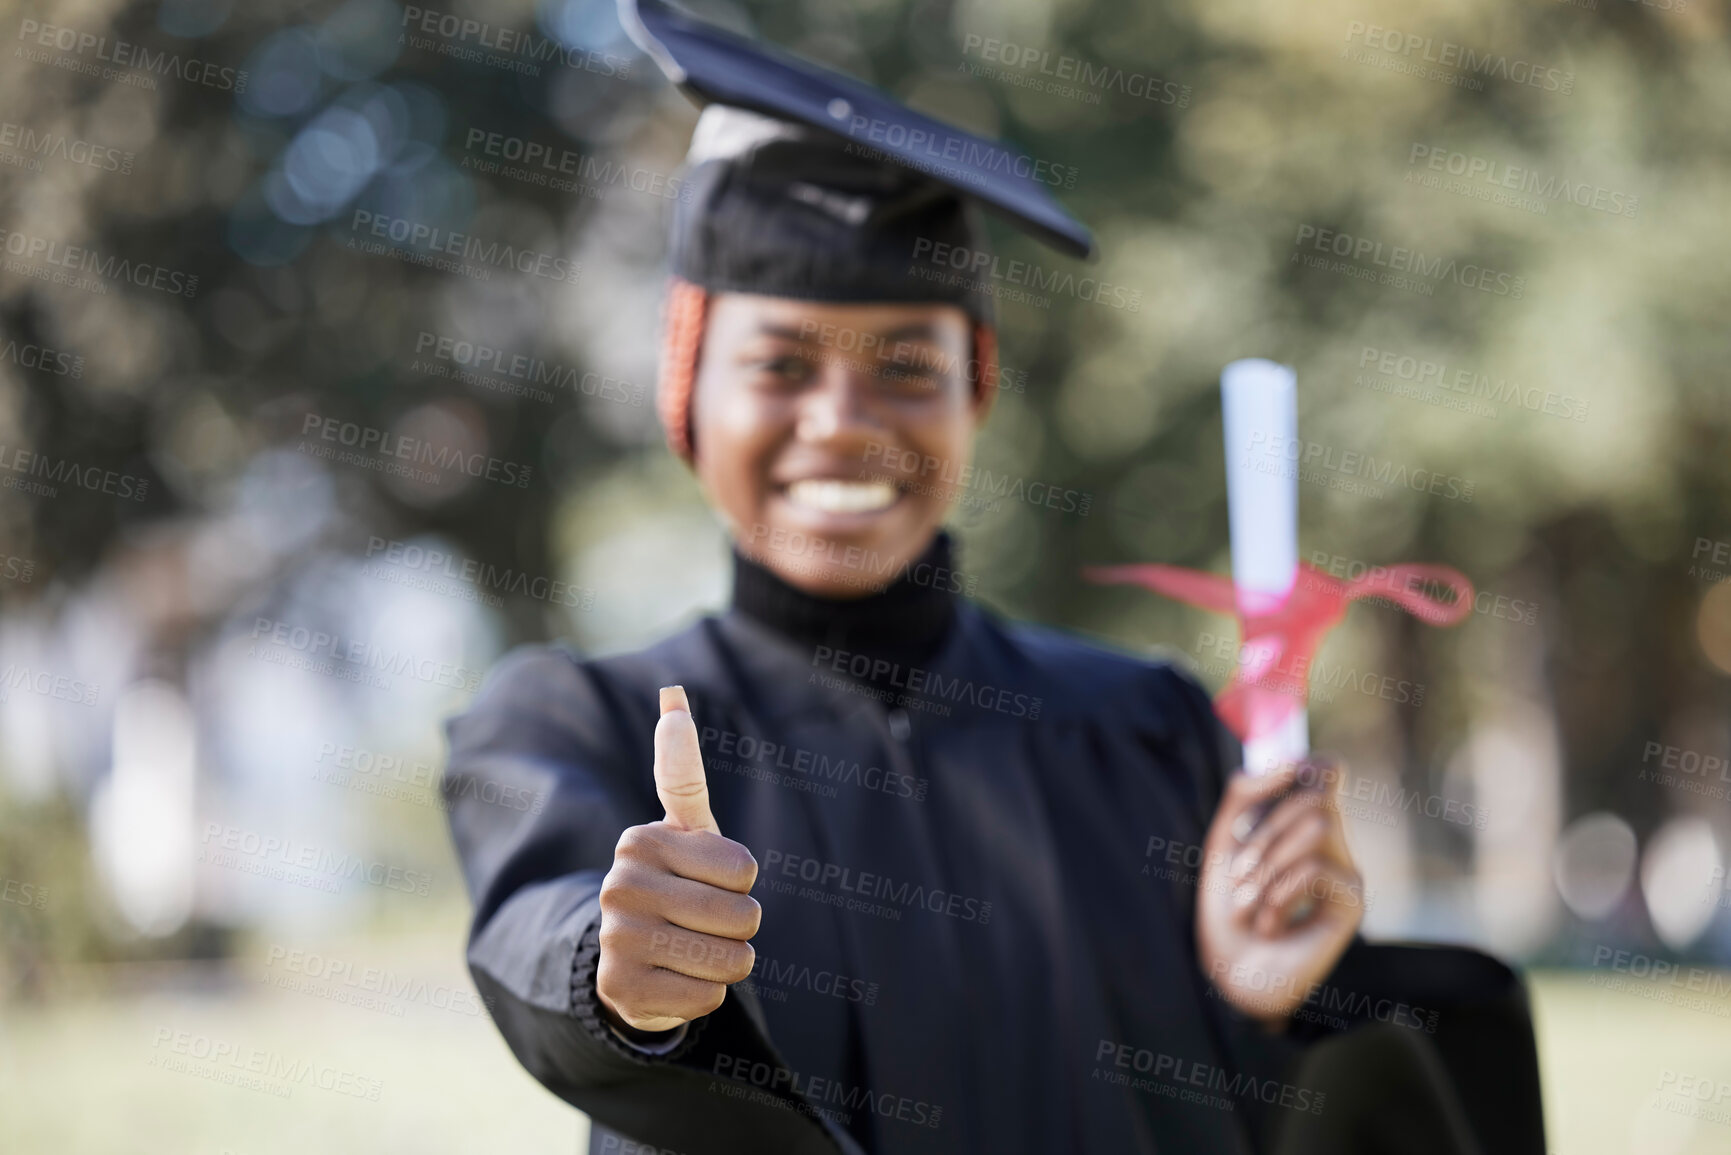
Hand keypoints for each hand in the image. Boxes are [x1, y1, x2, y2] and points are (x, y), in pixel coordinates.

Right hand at [596, 686, 761, 1033]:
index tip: (708, 880)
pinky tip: (676, 979)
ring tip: (694, 950)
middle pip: (743, 918)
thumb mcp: (685, 830)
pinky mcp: (622, 989)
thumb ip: (682, 770)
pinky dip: (705, 993)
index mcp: (641, 841)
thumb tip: (673, 693)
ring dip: (727, 962)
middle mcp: (620, 885)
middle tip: (705, 922)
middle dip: (741, 927)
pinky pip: (708, 997)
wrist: (631, 958)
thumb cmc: (675, 883)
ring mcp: (617, 939)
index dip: (742, 882)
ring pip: (730, 961)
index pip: (745, 870)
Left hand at [1195, 758, 1364, 1026]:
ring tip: (1248, 904)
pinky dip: (1281, 892)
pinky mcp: (1352, 902)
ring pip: (1319, 825)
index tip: (1268, 794)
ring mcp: (1346, 872)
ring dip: (1268, 865)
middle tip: (1238, 875)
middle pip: (1315, 795)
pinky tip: (1270, 924)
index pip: (1325, 774)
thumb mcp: (1225, 840)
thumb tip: (1295, 761)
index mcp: (1300, 826)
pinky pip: (1318, 867)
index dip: (1307, 767)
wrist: (1227, 971)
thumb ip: (1248, 792)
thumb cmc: (1225, 907)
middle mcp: (1331, 845)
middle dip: (1265, 830)